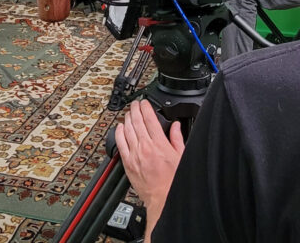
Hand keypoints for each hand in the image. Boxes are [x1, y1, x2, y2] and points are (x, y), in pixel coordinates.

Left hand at [114, 100, 185, 216]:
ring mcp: (135, 154)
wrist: (162, 198)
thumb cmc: (172, 181)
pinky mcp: (127, 163)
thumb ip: (177, 139)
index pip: (150, 119)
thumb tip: (176, 126)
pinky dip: (119, 133)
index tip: (145, 102)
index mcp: (159, 144)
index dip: (146, 107)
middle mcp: (145, 147)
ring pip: (128, 130)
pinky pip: (120, 144)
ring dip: (127, 118)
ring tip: (129, 112)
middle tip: (135, 103)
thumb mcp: (180, 156)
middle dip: (135, 109)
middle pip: (137, 121)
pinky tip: (120, 127)